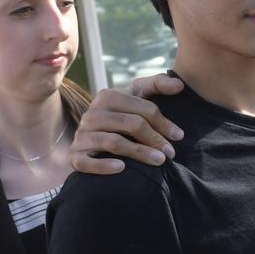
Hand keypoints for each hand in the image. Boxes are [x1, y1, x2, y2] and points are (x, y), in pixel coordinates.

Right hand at [70, 74, 185, 173]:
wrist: (92, 138)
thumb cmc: (122, 114)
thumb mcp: (137, 95)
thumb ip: (157, 85)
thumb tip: (180, 84)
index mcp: (107, 96)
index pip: (142, 109)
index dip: (164, 123)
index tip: (179, 136)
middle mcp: (92, 114)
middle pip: (130, 124)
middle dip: (154, 139)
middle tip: (171, 153)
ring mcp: (81, 135)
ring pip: (113, 142)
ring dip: (139, 153)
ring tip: (159, 161)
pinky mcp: (75, 155)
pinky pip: (86, 162)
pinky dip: (103, 166)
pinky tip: (121, 168)